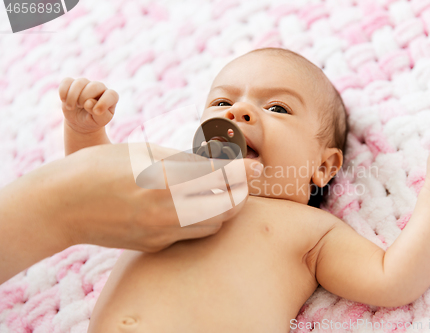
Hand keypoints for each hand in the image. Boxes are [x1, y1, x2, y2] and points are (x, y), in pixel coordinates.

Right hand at [51, 143, 261, 251]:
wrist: (63, 204)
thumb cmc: (100, 167)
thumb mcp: (144, 152)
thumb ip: (183, 161)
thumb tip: (214, 162)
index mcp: (166, 181)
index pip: (220, 178)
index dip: (243, 171)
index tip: (255, 166)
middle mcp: (167, 212)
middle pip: (225, 208)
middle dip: (239, 193)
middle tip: (241, 179)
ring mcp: (161, 233)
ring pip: (212, 225)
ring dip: (222, 208)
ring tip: (218, 190)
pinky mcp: (154, 245)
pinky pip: (190, 234)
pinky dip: (201, 219)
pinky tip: (193, 204)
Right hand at [59, 77, 118, 133]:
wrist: (81, 121)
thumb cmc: (94, 120)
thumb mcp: (100, 121)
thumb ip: (100, 114)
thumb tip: (88, 103)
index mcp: (111, 97)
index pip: (111, 95)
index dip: (103, 103)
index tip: (96, 112)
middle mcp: (100, 87)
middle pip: (94, 86)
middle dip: (85, 98)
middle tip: (81, 107)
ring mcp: (86, 84)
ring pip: (79, 82)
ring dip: (73, 97)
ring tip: (71, 107)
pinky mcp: (73, 83)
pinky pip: (67, 81)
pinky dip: (63, 91)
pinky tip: (64, 100)